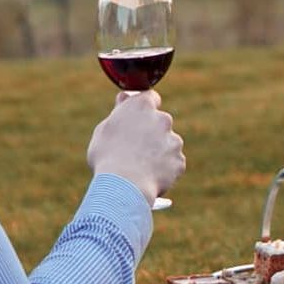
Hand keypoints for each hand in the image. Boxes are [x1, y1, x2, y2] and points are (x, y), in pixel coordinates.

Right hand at [86, 90, 185, 205]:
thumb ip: (119, 112)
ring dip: (159, 152)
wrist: (124, 186)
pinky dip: (164, 169)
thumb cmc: (107, 157)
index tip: (138, 117)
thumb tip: (125, 98)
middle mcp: (162, 119)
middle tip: (136, 148)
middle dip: (152, 132)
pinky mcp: (179, 160)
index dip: (144, 108)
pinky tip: (149, 177)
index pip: (150, 97)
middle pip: (160, 122)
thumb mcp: (104, 130)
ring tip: (140, 167)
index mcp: (142, 106)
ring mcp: (173, 140)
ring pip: (168, 144)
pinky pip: (172, 163)